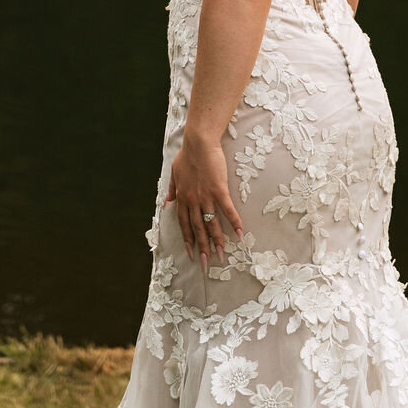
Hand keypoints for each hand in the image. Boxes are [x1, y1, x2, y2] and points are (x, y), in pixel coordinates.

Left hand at [163, 131, 242, 272]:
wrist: (199, 142)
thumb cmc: (187, 155)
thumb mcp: (174, 173)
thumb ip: (171, 190)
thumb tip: (166, 203)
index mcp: (182, 198)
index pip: (184, 224)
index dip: (188, 240)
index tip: (192, 254)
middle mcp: (192, 201)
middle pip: (198, 229)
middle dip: (203, 249)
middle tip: (207, 266)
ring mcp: (205, 196)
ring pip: (211, 223)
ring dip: (217, 241)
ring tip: (222, 255)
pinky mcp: (219, 190)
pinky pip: (227, 210)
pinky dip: (234, 222)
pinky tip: (240, 233)